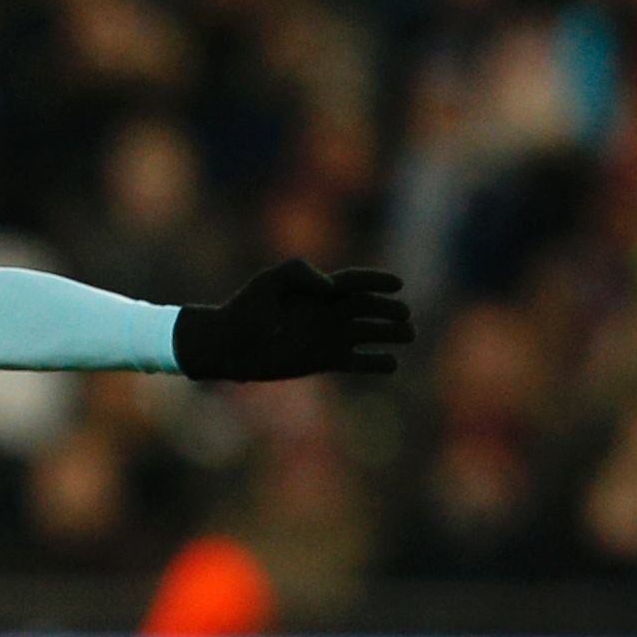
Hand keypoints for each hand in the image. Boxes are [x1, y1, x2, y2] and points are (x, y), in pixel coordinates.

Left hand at [173, 262, 413, 379]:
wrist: (228, 345)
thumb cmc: (245, 308)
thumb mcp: (269, 281)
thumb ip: (300, 272)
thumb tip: (331, 288)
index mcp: (319, 289)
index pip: (356, 282)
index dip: (378, 281)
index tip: (397, 284)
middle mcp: (329, 312)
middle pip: (369, 308)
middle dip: (389, 311)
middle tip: (403, 315)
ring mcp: (329, 336)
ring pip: (370, 333)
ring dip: (391, 334)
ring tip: (408, 335)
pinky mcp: (325, 360)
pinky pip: (358, 361)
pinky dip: (376, 363)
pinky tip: (392, 363)